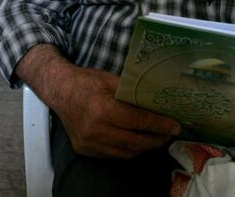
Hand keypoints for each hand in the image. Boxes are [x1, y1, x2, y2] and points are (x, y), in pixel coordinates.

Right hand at [54, 67, 181, 157]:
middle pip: (135, 141)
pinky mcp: (84, 150)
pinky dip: (127, 150)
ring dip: (143, 147)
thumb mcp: (111, 80)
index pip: (139, 121)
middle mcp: (96, 129)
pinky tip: (136, 141)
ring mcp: (89, 142)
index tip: (175, 126)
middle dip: (156, 139)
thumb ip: (132, 91)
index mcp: (104, 109)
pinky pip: (112, 154)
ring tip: (155, 139)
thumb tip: (158, 100)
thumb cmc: (86, 82)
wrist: (59, 90)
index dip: (160, 125)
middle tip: (168, 134)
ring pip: (125, 152)